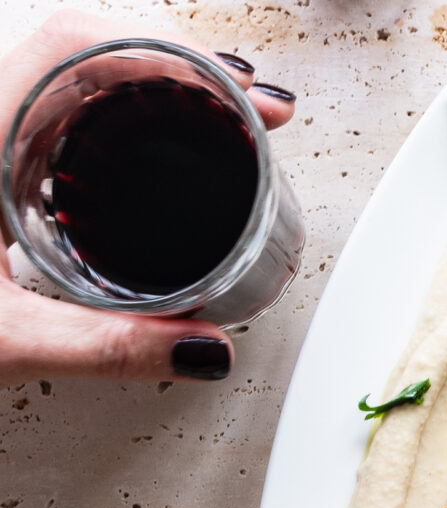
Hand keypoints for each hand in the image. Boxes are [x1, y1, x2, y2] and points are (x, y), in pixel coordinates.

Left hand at [0, 10, 297, 383]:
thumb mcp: (2, 342)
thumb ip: (108, 349)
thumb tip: (204, 348)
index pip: (77, 46)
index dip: (170, 54)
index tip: (238, 94)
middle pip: (82, 49)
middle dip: (179, 69)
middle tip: (250, 111)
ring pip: (65, 79)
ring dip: (148, 92)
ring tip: (216, 126)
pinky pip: (46, 117)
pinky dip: (110, 123)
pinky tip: (139, 163)